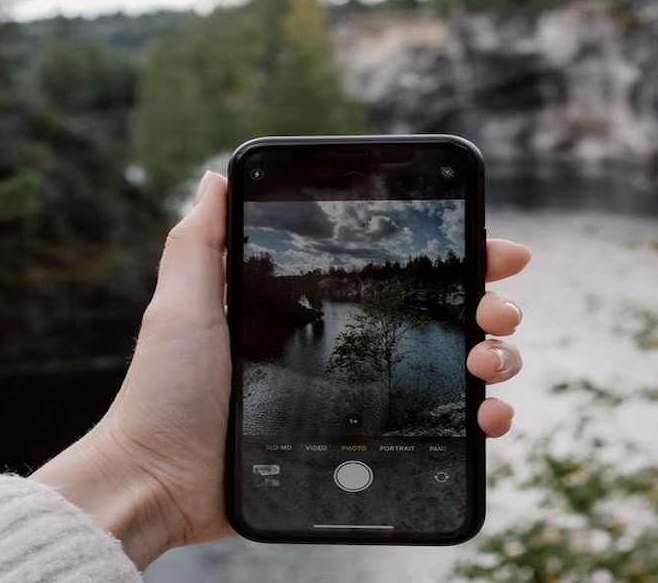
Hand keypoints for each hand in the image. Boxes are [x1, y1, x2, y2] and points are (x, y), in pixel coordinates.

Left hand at [31, 171, 530, 567]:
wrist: (161, 481)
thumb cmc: (166, 394)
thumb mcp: (179, 307)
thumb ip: (198, 244)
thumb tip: (217, 175)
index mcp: (317, 306)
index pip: (401, 272)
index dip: (457, 256)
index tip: (496, 249)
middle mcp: (351, 346)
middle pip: (446, 316)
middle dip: (490, 305)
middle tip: (495, 311)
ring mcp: (366, 397)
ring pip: (461, 369)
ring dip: (497, 360)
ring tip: (486, 364)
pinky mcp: (369, 445)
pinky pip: (445, 431)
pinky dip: (483, 421)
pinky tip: (488, 419)